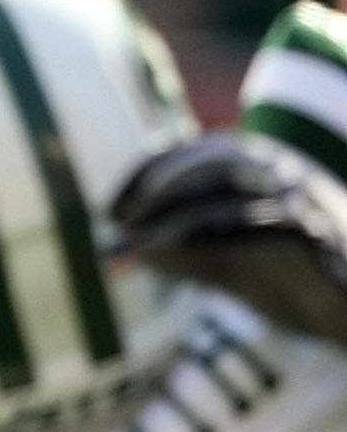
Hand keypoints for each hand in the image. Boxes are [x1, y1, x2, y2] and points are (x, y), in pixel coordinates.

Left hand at [115, 130, 346, 346]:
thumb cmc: (291, 280)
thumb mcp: (227, 265)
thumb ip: (182, 253)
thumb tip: (124, 247)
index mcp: (263, 171)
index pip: (200, 151)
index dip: (149, 172)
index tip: (110, 207)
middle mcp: (287, 175)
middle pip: (216, 159)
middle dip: (160, 185)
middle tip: (118, 221)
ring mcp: (307, 203)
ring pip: (237, 190)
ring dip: (176, 218)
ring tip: (135, 247)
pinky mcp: (321, 239)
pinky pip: (270, 228)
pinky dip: (218, 240)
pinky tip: (181, 260)